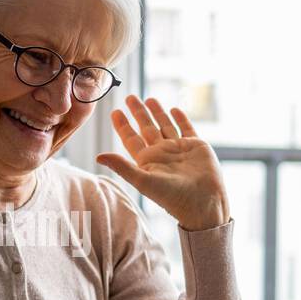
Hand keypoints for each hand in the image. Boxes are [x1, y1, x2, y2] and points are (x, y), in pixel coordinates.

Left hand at [95, 94, 229, 230]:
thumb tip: (98, 156)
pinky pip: (186, 128)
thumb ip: (122, 166)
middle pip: (146, 128)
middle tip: (130, 97)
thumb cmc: (172, 197)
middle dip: (138, 113)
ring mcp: (179, 149)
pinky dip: (180, 119)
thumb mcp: (143, 181)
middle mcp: (162, 153)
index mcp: (147, 161)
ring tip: (150, 98)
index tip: (115, 112)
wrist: (203, 202)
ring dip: (157, 113)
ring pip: (165, 125)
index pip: (131, 139)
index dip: (122, 125)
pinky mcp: (196, 146)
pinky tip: (174, 109)